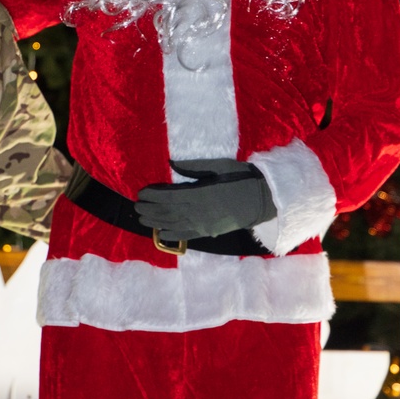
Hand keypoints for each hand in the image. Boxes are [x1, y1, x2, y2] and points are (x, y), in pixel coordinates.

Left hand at [135, 158, 275, 241]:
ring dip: (155, 222)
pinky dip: (170, 234)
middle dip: (149, 209)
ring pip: (173, 224)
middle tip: (136, 205)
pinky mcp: (208, 232)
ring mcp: (203, 224)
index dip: (153, 195)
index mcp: (200, 193)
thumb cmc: (242, 179)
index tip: (141, 192)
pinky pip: (185, 235)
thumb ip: (194, 167)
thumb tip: (172, 163)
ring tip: (142, 218)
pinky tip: (159, 233)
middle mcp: (198, 211)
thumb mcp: (219, 166)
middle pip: (167, 211)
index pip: (169, 196)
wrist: (263, 200)